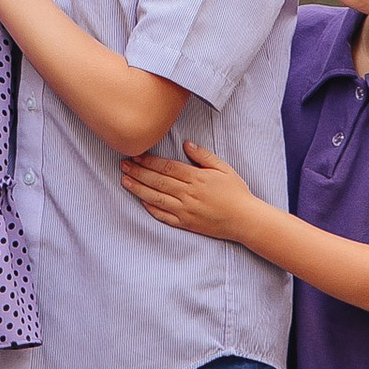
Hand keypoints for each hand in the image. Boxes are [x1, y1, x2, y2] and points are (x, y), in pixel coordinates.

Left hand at [122, 136, 263, 245]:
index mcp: (196, 178)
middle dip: (138, 172)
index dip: (149, 161)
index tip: (135, 155)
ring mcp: (185, 210)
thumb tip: (186, 144)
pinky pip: (164, 216)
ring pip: (156, 198)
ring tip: (124, 180)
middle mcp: (188, 194)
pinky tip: (141, 200)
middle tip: (123, 164)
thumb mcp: (223, 168)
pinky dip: (151, 208)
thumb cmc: (236, 192)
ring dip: (138, 188)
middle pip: (157, 181)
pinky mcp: (186, 224)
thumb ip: (203, 155)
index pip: (167, 167)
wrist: (245, 220)